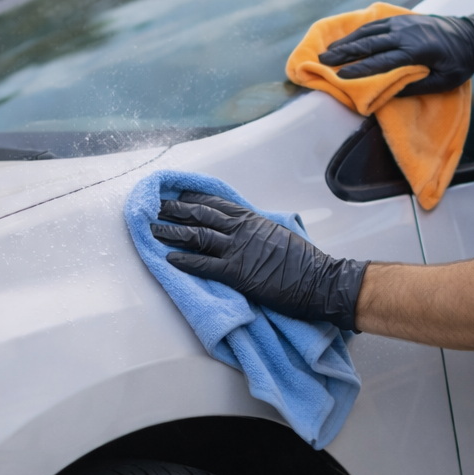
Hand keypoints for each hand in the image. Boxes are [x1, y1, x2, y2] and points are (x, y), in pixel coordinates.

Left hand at [151, 192, 366, 330]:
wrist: (320, 280)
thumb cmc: (305, 262)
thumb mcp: (280, 235)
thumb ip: (259, 231)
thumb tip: (248, 232)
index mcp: (253, 220)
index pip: (217, 204)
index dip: (194, 199)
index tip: (178, 195)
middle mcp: (242, 230)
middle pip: (201, 215)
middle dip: (176, 210)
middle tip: (156, 207)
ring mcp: (238, 250)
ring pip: (197, 235)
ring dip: (172, 232)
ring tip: (153, 230)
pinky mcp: (237, 272)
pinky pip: (204, 264)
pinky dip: (185, 261)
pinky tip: (169, 259)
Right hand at [318, 13, 473, 95]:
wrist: (472, 36)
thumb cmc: (459, 63)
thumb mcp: (444, 81)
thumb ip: (416, 86)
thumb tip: (388, 92)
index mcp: (417, 51)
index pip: (382, 61)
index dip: (360, 69)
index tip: (340, 76)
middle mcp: (406, 33)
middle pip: (370, 43)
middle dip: (344, 52)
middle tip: (322, 60)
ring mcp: (403, 23)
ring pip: (369, 31)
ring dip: (347, 41)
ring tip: (327, 50)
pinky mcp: (402, 19)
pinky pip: (376, 24)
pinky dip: (358, 31)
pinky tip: (346, 39)